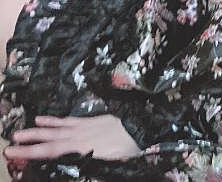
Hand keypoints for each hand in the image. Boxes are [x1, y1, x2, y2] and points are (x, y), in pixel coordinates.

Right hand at [3, 114, 140, 160]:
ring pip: (57, 129)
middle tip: (10, 146)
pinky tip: (43, 119)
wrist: (141, 129)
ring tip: (20, 133)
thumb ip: (91, 168)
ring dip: (38, 131)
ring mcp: (84, 127)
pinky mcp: (90, 121)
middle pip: (51, 141)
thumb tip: (74, 170)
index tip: (14, 153)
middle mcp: (80, 137)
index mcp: (83, 149)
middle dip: (30, 144)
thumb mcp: (112, 164)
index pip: (53, 152)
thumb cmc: (128, 150)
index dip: (33, 153)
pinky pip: (69, 120)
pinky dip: (54, 120)